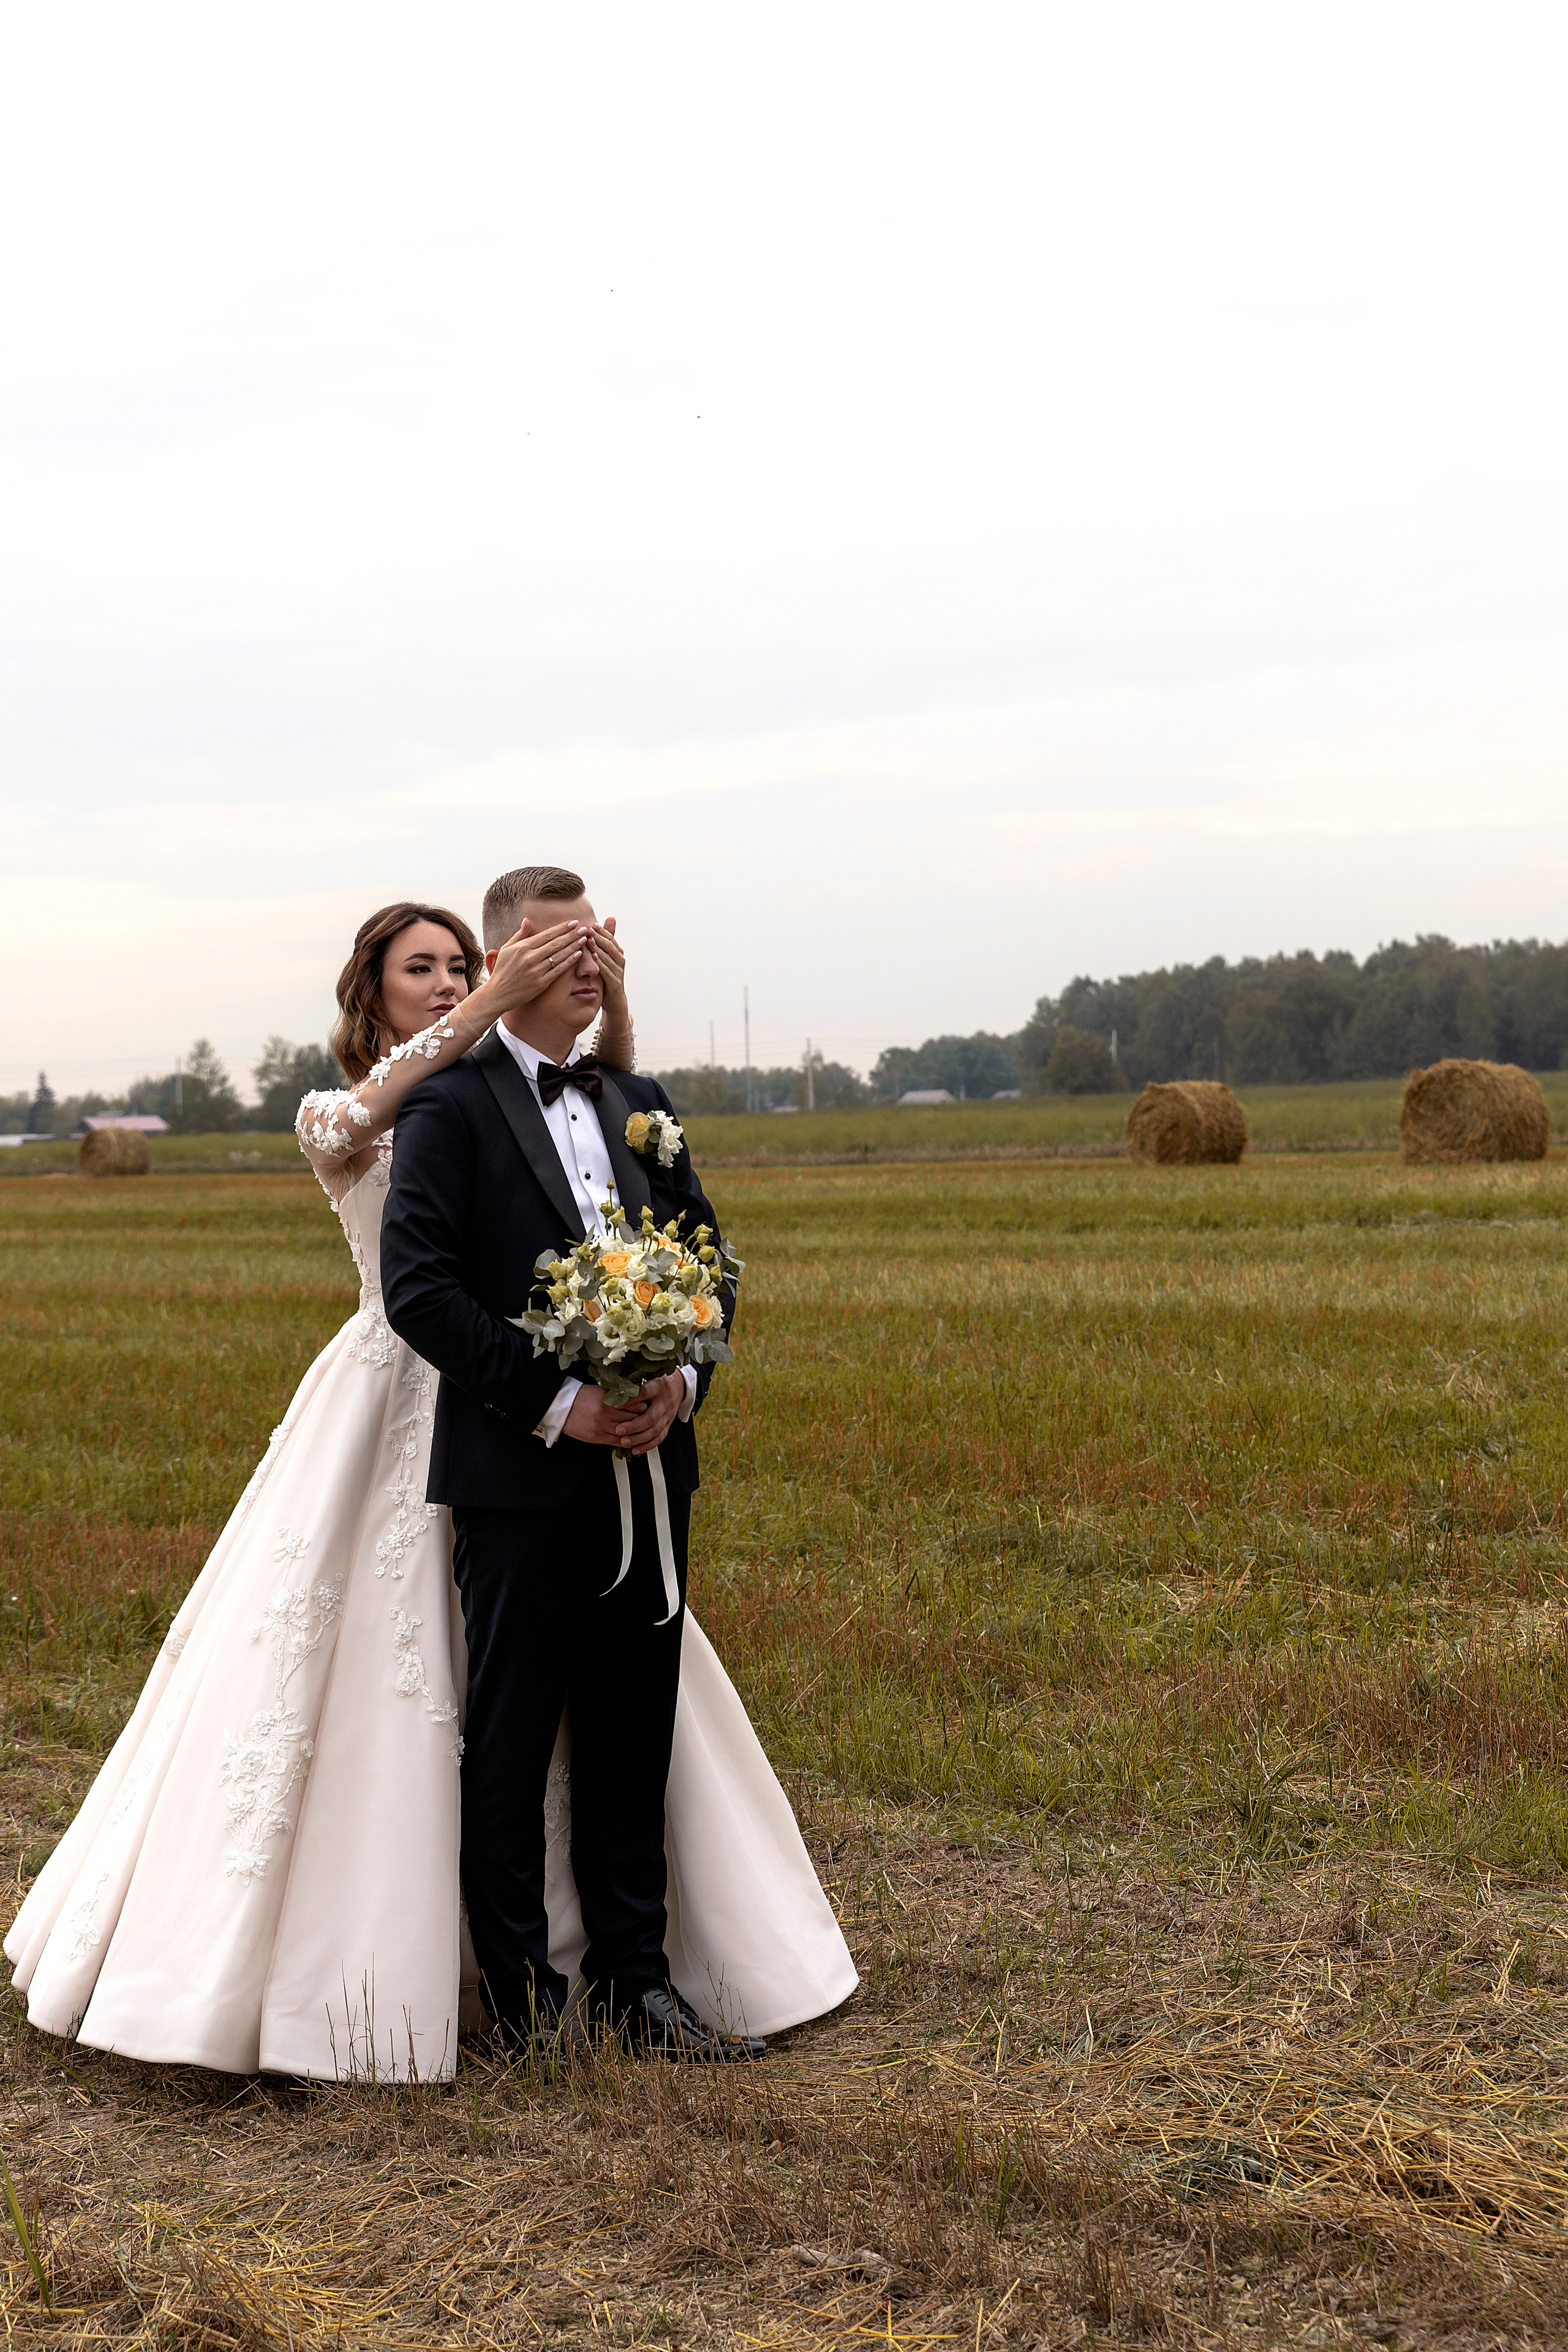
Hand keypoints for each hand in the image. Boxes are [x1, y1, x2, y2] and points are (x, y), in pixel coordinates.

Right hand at [479, 918, 588, 1021]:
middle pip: (556, 943)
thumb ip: (519, 935)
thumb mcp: (506, 949)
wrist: (498, 994)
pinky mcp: (541, 983)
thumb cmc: (502, 970)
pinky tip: (578, 954)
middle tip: (584, 928)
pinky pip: (559, 970)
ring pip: (559, 956)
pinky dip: (569, 962)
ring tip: (584, 939)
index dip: (562, 928)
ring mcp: (536, 971)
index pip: (547, 935)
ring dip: (573, 946)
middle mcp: (530, 958)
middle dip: (571, 935)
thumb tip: (527, 920)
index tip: (573, 922)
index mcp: (522, 948)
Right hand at [562, 1373, 683, 1455]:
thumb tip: (635, 1395)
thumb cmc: (580, 1396)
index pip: (634, 1405)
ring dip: (635, 1431)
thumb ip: (617, 1395)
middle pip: (633, 1419)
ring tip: (641, 1429)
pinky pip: (617, 1442)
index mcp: (608, 1400)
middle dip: (642, 1419)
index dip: (643, 1406)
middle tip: (648, 1418)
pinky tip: (632, 1439)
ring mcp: (601, 1427)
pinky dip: (627, 1441)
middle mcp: (606, 1414)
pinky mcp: (597, 1438)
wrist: (561, 1408)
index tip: (647, 1405)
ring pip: (627, 1432)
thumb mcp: (600, 1391)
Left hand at [592, 917, 625, 1016]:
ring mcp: (618, 972)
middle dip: (599, 937)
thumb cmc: (607, 978)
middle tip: (589, 929)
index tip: (592, 924)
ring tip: (589, 940)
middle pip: (610, 946)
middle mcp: (620, 961)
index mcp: (618, 954)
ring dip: (599, 948)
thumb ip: (603, 945)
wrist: (614, 1001)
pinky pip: (607, 971)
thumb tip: (601, 929)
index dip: (602, 931)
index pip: (610, 939)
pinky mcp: (614, 983)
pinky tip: (594, 957)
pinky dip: (601, 963)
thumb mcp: (605, 960)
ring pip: (609, 957)